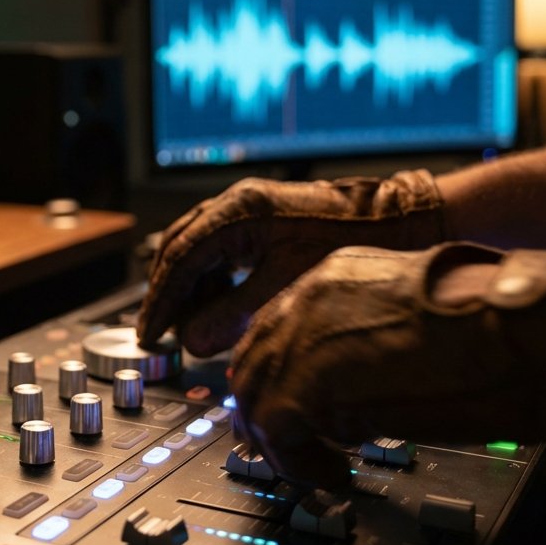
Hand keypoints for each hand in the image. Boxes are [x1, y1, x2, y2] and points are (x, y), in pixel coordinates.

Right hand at [136, 171, 444, 355]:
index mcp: (238, 212)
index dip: (161, 301)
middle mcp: (236, 203)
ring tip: (198, 321)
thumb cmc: (347, 244)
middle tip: (161, 330)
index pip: (180, 259)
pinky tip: (225, 301)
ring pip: (196, 246)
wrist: (395, 218)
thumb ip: (233, 316)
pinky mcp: (262, 217)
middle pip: (179, 248)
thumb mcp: (285, 287)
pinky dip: (213, 277)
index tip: (150, 333)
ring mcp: (248, 207)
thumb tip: (193, 342)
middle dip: (168, 292)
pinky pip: (219, 246)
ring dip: (191, 285)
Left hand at [230, 242, 545, 488]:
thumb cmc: (502, 327)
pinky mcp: (302, 384)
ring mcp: (299, 337)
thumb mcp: (420, 322)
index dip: (282, 372)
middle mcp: (309, 296)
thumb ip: (374, 344)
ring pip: (254, 395)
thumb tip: (359, 389)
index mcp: (339, 274)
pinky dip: (298, 463)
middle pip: (253, 357)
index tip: (292, 408)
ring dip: (283, 440)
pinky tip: (335, 475)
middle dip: (266, 408)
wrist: (524, 332)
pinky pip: (275, 434)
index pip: (279, 324)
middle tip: (291, 448)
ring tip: (320, 467)